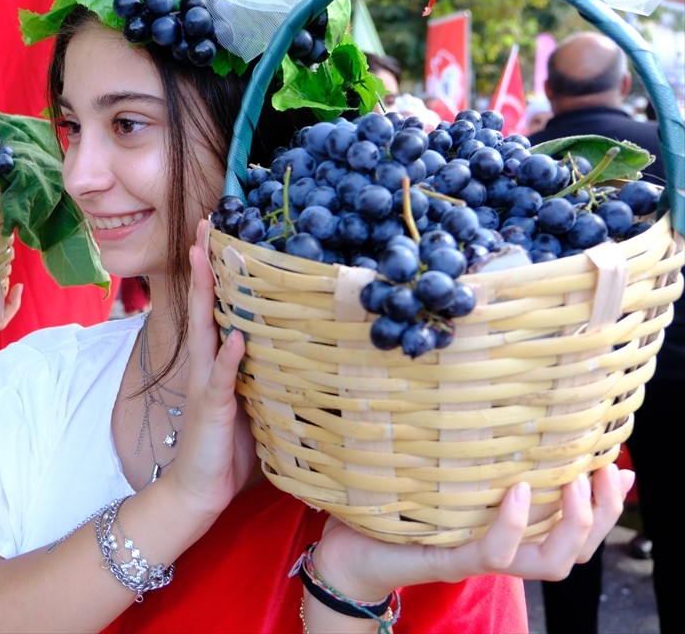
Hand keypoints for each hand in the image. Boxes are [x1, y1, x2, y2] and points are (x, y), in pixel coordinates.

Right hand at [161, 220, 255, 522]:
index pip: (215, 307)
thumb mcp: (252, 403)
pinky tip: (236, 336)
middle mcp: (207, 364)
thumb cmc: (227, 449)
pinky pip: (221, 380)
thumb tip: (294, 348)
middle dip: (204, 264)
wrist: (198, 491)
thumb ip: (262, 374)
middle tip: (205, 225)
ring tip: (207, 257)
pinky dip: (228, 358)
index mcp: (218, 362)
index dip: (216, 271)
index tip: (218, 234)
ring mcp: (206, 384)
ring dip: (206, 294)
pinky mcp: (212, 409)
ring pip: (205, 329)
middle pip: (203, 305)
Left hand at [312, 464, 633, 600]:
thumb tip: (497, 404)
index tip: (619, 466)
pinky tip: (517, 491)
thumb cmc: (393, 504)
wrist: (347, 549)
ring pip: (550, 561)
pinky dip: (511, 523)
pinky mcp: (450, 559)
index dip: (606, 504)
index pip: (576, 528)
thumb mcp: (440, 470)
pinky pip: (494, 552)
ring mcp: (479, 557)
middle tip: (602, 471)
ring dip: (571, 523)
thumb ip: (469, 450)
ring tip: (572, 482)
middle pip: (577, 549)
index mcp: (509, 529)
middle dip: (601, 514)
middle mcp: (503, 548)